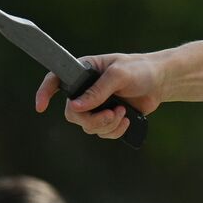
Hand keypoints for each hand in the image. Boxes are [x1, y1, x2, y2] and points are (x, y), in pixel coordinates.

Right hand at [35, 54, 163, 139]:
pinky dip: (115, 130)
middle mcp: (85, 90)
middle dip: (92, 119)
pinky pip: (102, 132)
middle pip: (72, 114)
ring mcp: (96, 105)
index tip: (41, 107)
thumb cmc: (139, 70)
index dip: (44, 93)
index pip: (55, 81)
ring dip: (107, 124)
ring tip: (123, 113)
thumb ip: (98, 91)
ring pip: (88, 126)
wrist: (161, 81)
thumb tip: (75, 107)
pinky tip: (127, 121)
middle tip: (112, 114)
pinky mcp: (108, 117)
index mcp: (83, 72)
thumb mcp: (119, 75)